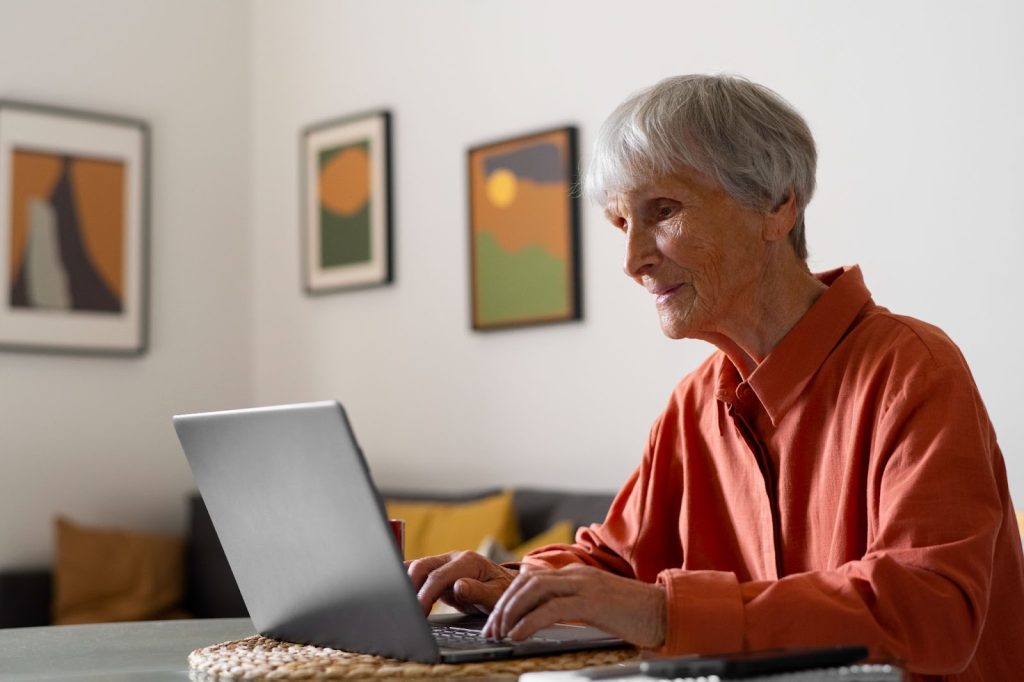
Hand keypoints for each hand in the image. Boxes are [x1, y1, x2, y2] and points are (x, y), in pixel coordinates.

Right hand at [405, 550, 517, 615]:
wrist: (506, 586)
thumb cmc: (502, 592)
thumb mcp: (496, 595)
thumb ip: (479, 591)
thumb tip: (458, 586)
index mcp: (468, 562)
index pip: (439, 576)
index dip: (426, 595)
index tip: (417, 612)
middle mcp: (453, 558)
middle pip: (422, 566)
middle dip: (409, 587)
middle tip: (405, 612)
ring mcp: (444, 563)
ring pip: (417, 567)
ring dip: (405, 583)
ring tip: (398, 604)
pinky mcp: (437, 572)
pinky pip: (419, 573)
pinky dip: (406, 580)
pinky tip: (397, 592)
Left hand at [482, 564, 665, 648]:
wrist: (665, 613)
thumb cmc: (633, 614)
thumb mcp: (596, 607)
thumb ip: (572, 606)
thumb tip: (543, 620)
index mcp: (576, 573)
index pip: (531, 579)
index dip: (509, 598)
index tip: (497, 619)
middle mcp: (576, 574)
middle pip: (526, 582)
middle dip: (503, 605)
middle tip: (491, 629)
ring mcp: (584, 584)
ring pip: (533, 590)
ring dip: (511, 612)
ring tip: (500, 633)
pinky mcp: (591, 601)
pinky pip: (550, 609)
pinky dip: (529, 622)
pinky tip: (518, 635)